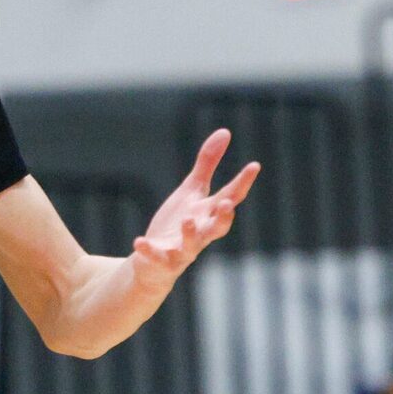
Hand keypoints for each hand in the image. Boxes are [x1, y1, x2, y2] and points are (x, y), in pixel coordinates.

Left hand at [129, 130, 257, 288]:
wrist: (155, 261)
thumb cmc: (178, 223)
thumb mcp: (192, 190)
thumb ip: (208, 163)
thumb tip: (225, 132)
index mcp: (208, 213)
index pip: (230, 197)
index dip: (242, 182)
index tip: (254, 166)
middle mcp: (200, 233)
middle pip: (217, 227)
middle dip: (223, 218)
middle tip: (227, 205)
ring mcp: (182, 249)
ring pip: (191, 245)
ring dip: (190, 234)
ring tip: (187, 221)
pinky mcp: (161, 261)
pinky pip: (157, 257)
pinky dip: (149, 251)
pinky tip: (138, 242)